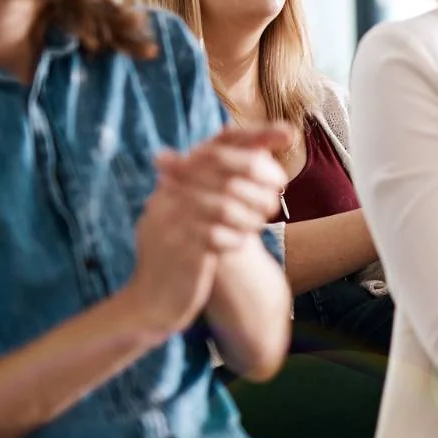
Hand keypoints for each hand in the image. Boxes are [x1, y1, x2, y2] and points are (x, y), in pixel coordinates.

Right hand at [120, 125, 291, 333]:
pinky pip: (219, 235)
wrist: (148, 305)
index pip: (216, 146)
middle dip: (260, 180)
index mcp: (170, 185)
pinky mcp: (182, 254)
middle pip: (223, 168)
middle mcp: (168, 198)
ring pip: (225, 202)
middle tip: (276, 196)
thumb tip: (229, 137)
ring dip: (253, 212)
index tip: (288, 132)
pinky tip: (243, 243)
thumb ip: (206, 181)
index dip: (255, 135)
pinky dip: (239, 236)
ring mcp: (172, 224)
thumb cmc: (175, 257)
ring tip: (261, 222)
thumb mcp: (184, 215)